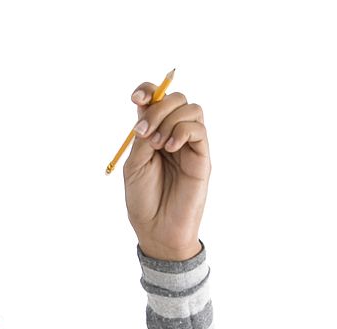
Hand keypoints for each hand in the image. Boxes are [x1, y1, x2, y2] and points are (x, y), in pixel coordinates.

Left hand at [122, 84, 210, 259]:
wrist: (157, 228)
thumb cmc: (143, 200)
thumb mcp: (134, 165)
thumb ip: (142, 137)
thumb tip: (150, 109)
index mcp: (152, 134)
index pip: (155, 99)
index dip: (147, 91)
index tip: (136, 99)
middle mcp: (172, 135)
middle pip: (175, 99)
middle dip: (158, 108)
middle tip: (145, 133)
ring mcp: (189, 145)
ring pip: (191, 109)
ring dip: (170, 119)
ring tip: (159, 145)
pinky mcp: (202, 157)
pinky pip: (199, 129)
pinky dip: (182, 131)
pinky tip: (171, 148)